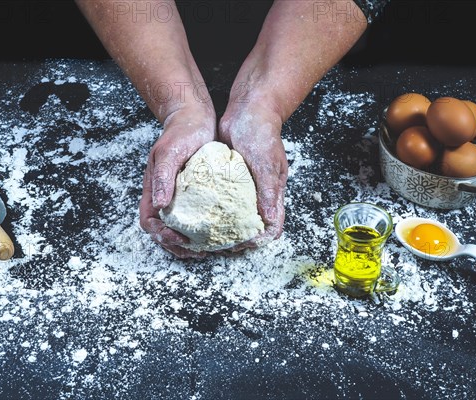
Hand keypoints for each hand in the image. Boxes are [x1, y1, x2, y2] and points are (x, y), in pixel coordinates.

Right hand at [139, 106, 215, 257]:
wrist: (195, 118)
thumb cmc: (180, 132)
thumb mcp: (169, 152)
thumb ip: (162, 177)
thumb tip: (160, 204)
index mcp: (154, 190)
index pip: (149, 220)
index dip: (160, 234)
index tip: (179, 238)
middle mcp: (165, 196)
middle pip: (163, 231)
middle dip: (177, 246)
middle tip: (197, 252)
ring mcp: (181, 197)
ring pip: (180, 228)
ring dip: (190, 243)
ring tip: (207, 249)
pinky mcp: (198, 195)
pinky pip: (197, 218)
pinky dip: (204, 230)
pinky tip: (219, 232)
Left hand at [218, 99, 287, 249]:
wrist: (247, 108)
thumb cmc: (261, 132)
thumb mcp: (265, 162)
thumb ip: (269, 190)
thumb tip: (270, 218)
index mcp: (274, 191)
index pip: (273, 224)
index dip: (261, 238)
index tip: (243, 244)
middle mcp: (260, 191)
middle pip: (254, 223)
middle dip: (240, 236)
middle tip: (221, 242)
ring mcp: (244, 185)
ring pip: (237, 212)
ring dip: (226, 223)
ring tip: (209, 232)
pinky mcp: (229, 177)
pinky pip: (223, 197)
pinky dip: (215, 206)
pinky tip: (202, 210)